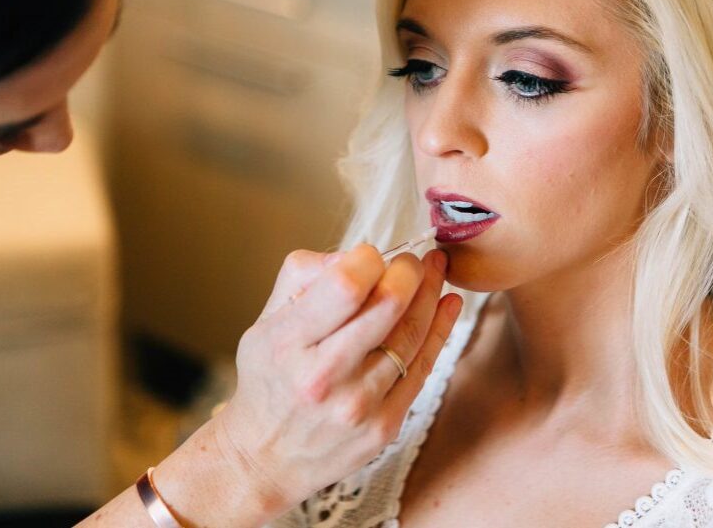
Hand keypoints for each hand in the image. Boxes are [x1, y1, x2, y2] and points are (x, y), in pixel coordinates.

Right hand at [209, 243, 462, 513]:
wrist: (265, 457)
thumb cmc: (269, 379)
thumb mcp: (265, 321)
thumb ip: (304, 277)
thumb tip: (356, 255)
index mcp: (288, 342)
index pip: (346, 286)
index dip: (369, 259)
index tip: (370, 255)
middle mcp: (323, 376)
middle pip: (388, 306)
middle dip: (410, 271)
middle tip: (413, 259)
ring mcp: (358, 405)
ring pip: (412, 334)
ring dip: (431, 293)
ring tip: (435, 270)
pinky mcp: (384, 425)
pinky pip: (422, 367)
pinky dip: (440, 329)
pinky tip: (447, 304)